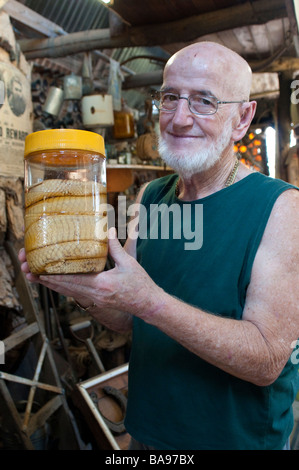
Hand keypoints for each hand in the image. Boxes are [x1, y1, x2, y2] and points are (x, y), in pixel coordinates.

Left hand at [19, 228, 163, 318]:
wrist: (148, 304)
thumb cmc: (140, 285)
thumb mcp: (128, 263)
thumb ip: (115, 247)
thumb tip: (107, 230)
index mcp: (101, 284)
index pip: (72, 280)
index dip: (54, 276)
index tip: (40, 271)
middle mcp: (95, 294)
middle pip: (65, 288)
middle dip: (47, 281)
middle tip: (31, 274)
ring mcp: (95, 300)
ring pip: (69, 293)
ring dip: (53, 286)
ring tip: (38, 279)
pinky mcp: (97, 301)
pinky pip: (76, 295)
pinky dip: (64, 289)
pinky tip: (58, 284)